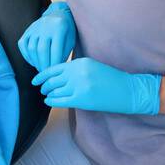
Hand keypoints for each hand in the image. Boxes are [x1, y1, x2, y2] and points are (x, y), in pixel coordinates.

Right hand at [18, 1, 75, 70]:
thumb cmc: (66, 31)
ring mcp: (34, 28)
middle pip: (42, 50)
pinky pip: (23, 45)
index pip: (55, 50)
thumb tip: (54, 70)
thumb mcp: (70, 41)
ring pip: (32, 49)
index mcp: (59, 28)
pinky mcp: (27, 31)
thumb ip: (63, 54)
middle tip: (46, 73)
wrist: (57, 14)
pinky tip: (34, 61)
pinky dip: (27, 56)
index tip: (55, 72)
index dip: (54, 64)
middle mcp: (45, 26)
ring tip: (41, 68)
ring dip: (36, 62)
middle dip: (44, 65)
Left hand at [32, 57, 160, 115]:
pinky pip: (60, 100)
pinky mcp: (81, 99)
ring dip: (48, 93)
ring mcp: (79, 86)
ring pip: (54, 90)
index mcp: (80, 63)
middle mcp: (77, 73)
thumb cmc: (111, 80)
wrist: (128, 90)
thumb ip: (76, 70)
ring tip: (46, 95)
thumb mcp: (93, 68)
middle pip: (52, 79)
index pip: (55, 67)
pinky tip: (49, 101)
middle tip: (42, 89)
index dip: (42, 75)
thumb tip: (57, 76)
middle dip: (44, 85)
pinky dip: (52, 101)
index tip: (36, 79)